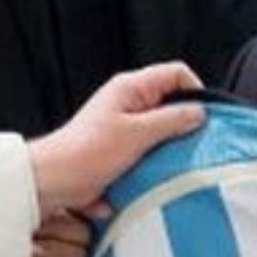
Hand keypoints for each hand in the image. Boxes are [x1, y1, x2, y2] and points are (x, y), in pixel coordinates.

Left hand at [28, 62, 203, 216]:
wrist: (51, 183)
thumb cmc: (84, 154)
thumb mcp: (136, 134)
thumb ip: (171, 121)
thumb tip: (198, 112)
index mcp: (130, 89)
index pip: (175, 74)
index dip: (195, 90)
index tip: (205, 116)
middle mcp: (127, 104)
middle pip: (170, 105)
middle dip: (183, 126)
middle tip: (193, 146)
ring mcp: (122, 128)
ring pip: (159, 134)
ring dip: (167, 151)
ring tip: (172, 167)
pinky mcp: (118, 152)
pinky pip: (146, 155)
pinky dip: (150, 168)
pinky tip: (151, 180)